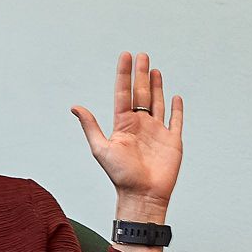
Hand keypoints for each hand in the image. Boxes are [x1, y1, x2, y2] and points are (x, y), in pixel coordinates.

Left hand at [74, 52, 184, 208]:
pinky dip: (177, 109)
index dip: (125, 74)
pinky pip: (176, 121)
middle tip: (142, 55)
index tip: (126, 56)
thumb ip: (91, 126)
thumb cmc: (121, 176)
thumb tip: (75, 107)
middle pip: (141, 93)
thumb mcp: (101, 148)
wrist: (143, 195)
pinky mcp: (173, 141)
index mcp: (124, 124)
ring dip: (156, 86)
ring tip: (154, 70)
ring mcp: (157, 132)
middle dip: (141, 74)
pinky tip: (175, 97)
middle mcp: (140, 125)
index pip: (124, 93)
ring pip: (157, 103)